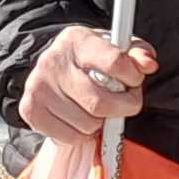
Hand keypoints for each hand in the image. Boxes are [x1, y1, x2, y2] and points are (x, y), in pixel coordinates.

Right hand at [21, 27, 154, 144]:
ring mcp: (39, 87)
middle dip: (122, 107)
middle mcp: (53, 62)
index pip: (114, 62)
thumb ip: (137, 53)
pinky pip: (69, 137)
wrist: (53, 64)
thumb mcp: (115, 46)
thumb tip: (148, 64)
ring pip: (86, 124)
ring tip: (97, 109)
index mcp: (77, 40)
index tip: (134, 81)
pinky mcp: (30, 109)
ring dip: (101, 122)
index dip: (133, 77)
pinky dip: (82, 135)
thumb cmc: (90, 58)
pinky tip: (80, 119)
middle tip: (124, 103)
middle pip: (100, 102)